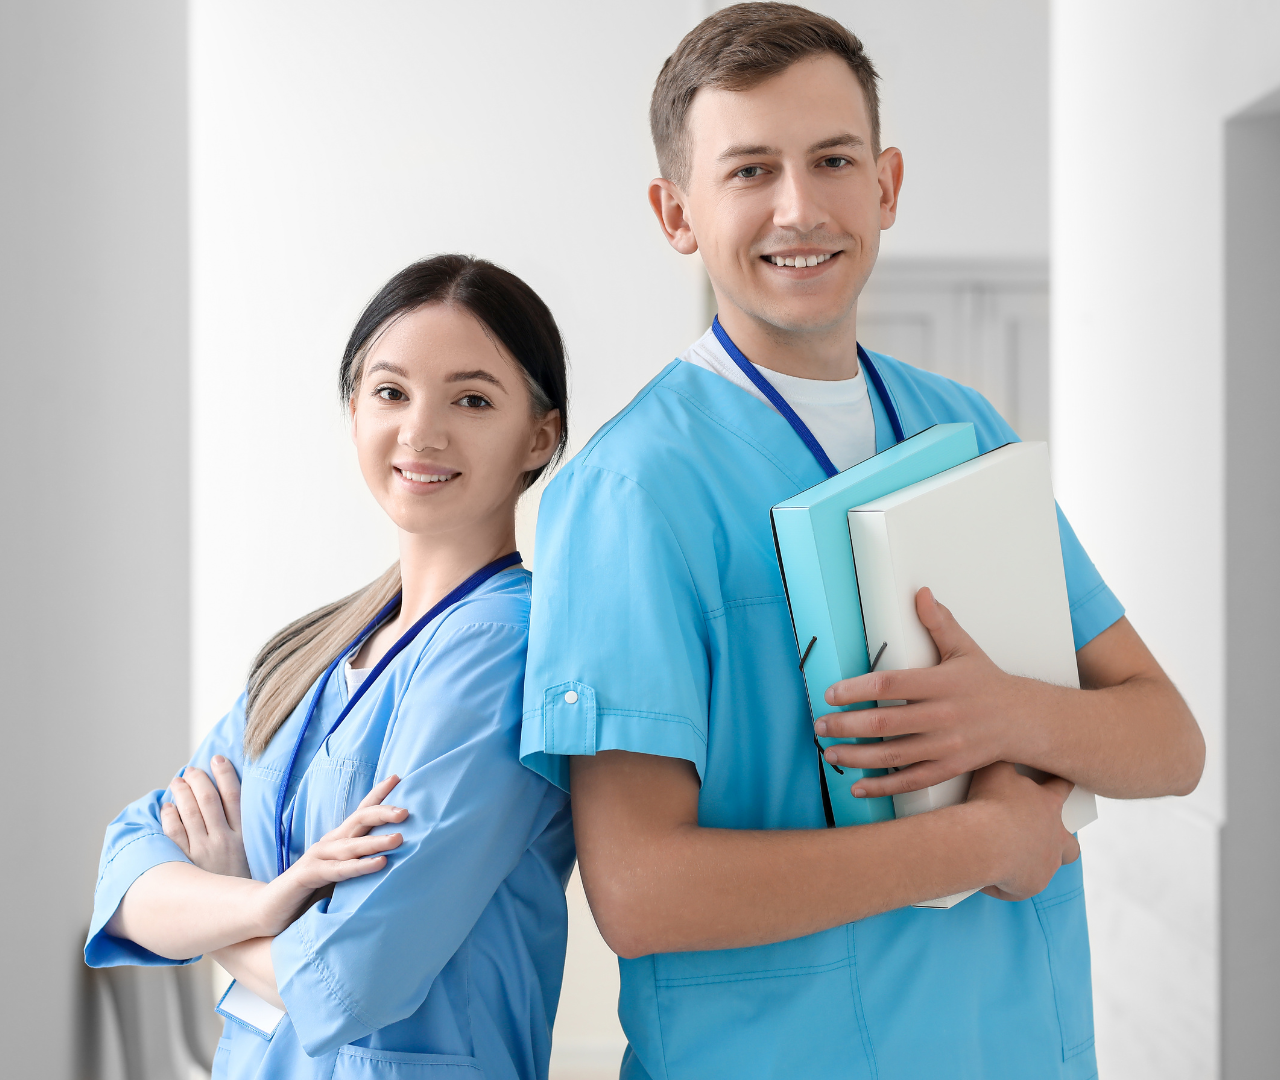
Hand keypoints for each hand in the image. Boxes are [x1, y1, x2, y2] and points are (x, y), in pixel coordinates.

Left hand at [162, 757, 251, 877]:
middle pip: (208, 800)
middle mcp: (223, 841)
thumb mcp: (255, 856)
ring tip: (177, 781)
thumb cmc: (244, 885)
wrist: (238, 918)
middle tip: (192, 770)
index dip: (224, 773)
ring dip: (181, 792)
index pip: (234, 796)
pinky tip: (167, 807)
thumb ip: (248, 832)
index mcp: (243, 837)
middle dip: (199, 779)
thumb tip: (239, 805)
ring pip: (189, 813)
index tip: (217, 758)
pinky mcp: (185, 864)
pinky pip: (173, 834)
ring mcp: (202, 852)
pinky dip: (169, 817)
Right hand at [255, 775, 407, 935]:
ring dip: (376, 841)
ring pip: (351, 845)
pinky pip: (337, 870)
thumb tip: (396, 855)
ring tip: (399, 838)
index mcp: (338, 839)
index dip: (378, 794)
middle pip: (358, 821)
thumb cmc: (310, 892)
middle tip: (406, 811)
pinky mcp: (307, 876)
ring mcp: (316, 857)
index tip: (397, 777)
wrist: (270, 911)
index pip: (361, 812)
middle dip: (382, 813)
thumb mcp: (340, 873)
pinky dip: (359, 866)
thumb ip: (360, 861)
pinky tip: (379, 863)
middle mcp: (329, 843)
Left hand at [815, 587, 1044, 798]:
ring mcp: (946, 746)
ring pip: (894, 755)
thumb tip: (921, 593)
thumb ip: (939, 623)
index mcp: (941, 683)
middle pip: (885, 722)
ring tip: (830, 752)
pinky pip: (911, 780)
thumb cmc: (987, 683)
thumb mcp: (965, 648)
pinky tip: (858, 786)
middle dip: (847, 725)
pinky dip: (883, 786)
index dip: (856, 689)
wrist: (1023, 720)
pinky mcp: (949, 768)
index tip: (831, 693)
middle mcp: (942, 716)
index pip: (890, 684)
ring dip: (857, 756)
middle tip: (820, 725)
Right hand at [964, 761, 1079, 900]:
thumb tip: (994, 740)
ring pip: (1048, 867)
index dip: (1060, 785)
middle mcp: (1055, 836)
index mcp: (1048, 805)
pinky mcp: (1032, 885)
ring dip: (1033, 866)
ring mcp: (1047, 863)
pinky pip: (1018, 887)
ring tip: (1011, 863)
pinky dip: (1004, 884)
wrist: (985, 840)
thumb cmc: (990, 801)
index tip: (1059, 783)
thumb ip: (1000, 757)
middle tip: (1040, 838)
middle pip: (1069, 843)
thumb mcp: (995, 769)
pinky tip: (986, 878)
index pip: (1062, 790)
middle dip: (1061, 841)